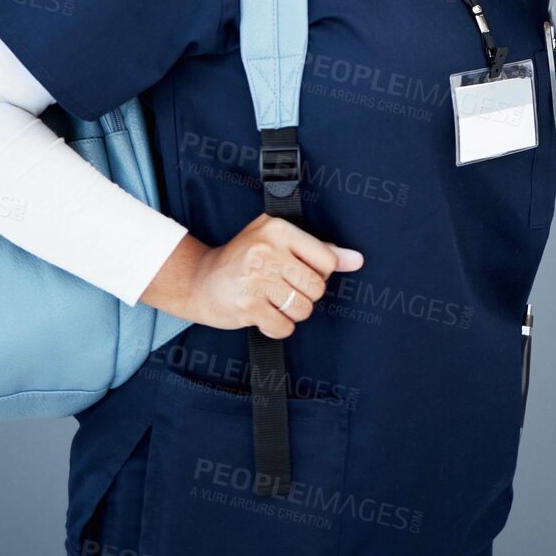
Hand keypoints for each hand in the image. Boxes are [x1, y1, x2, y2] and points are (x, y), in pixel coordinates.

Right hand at [141, 215, 363, 338]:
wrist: (198, 281)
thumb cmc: (244, 260)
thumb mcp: (280, 243)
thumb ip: (319, 250)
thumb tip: (357, 259)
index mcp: (277, 229)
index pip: (327, 259)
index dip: (319, 273)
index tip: (298, 272)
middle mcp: (266, 250)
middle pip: (317, 288)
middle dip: (304, 296)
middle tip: (282, 289)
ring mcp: (255, 278)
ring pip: (303, 309)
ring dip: (291, 313)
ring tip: (272, 301)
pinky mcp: (247, 305)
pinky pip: (284, 327)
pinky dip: (277, 327)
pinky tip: (263, 314)